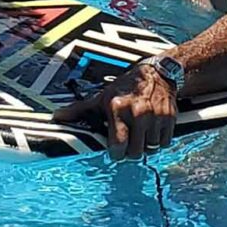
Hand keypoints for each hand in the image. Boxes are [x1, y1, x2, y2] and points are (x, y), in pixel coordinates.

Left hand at [54, 64, 176, 160]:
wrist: (157, 74)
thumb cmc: (125, 87)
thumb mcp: (102, 97)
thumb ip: (80, 110)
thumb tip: (57, 117)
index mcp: (118, 108)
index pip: (118, 146)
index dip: (116, 153)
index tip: (115, 150)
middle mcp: (138, 113)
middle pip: (135, 152)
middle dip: (130, 152)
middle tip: (127, 142)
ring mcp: (156, 116)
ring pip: (150, 149)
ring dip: (145, 146)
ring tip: (139, 134)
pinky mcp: (170, 119)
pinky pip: (164, 143)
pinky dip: (159, 141)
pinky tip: (152, 130)